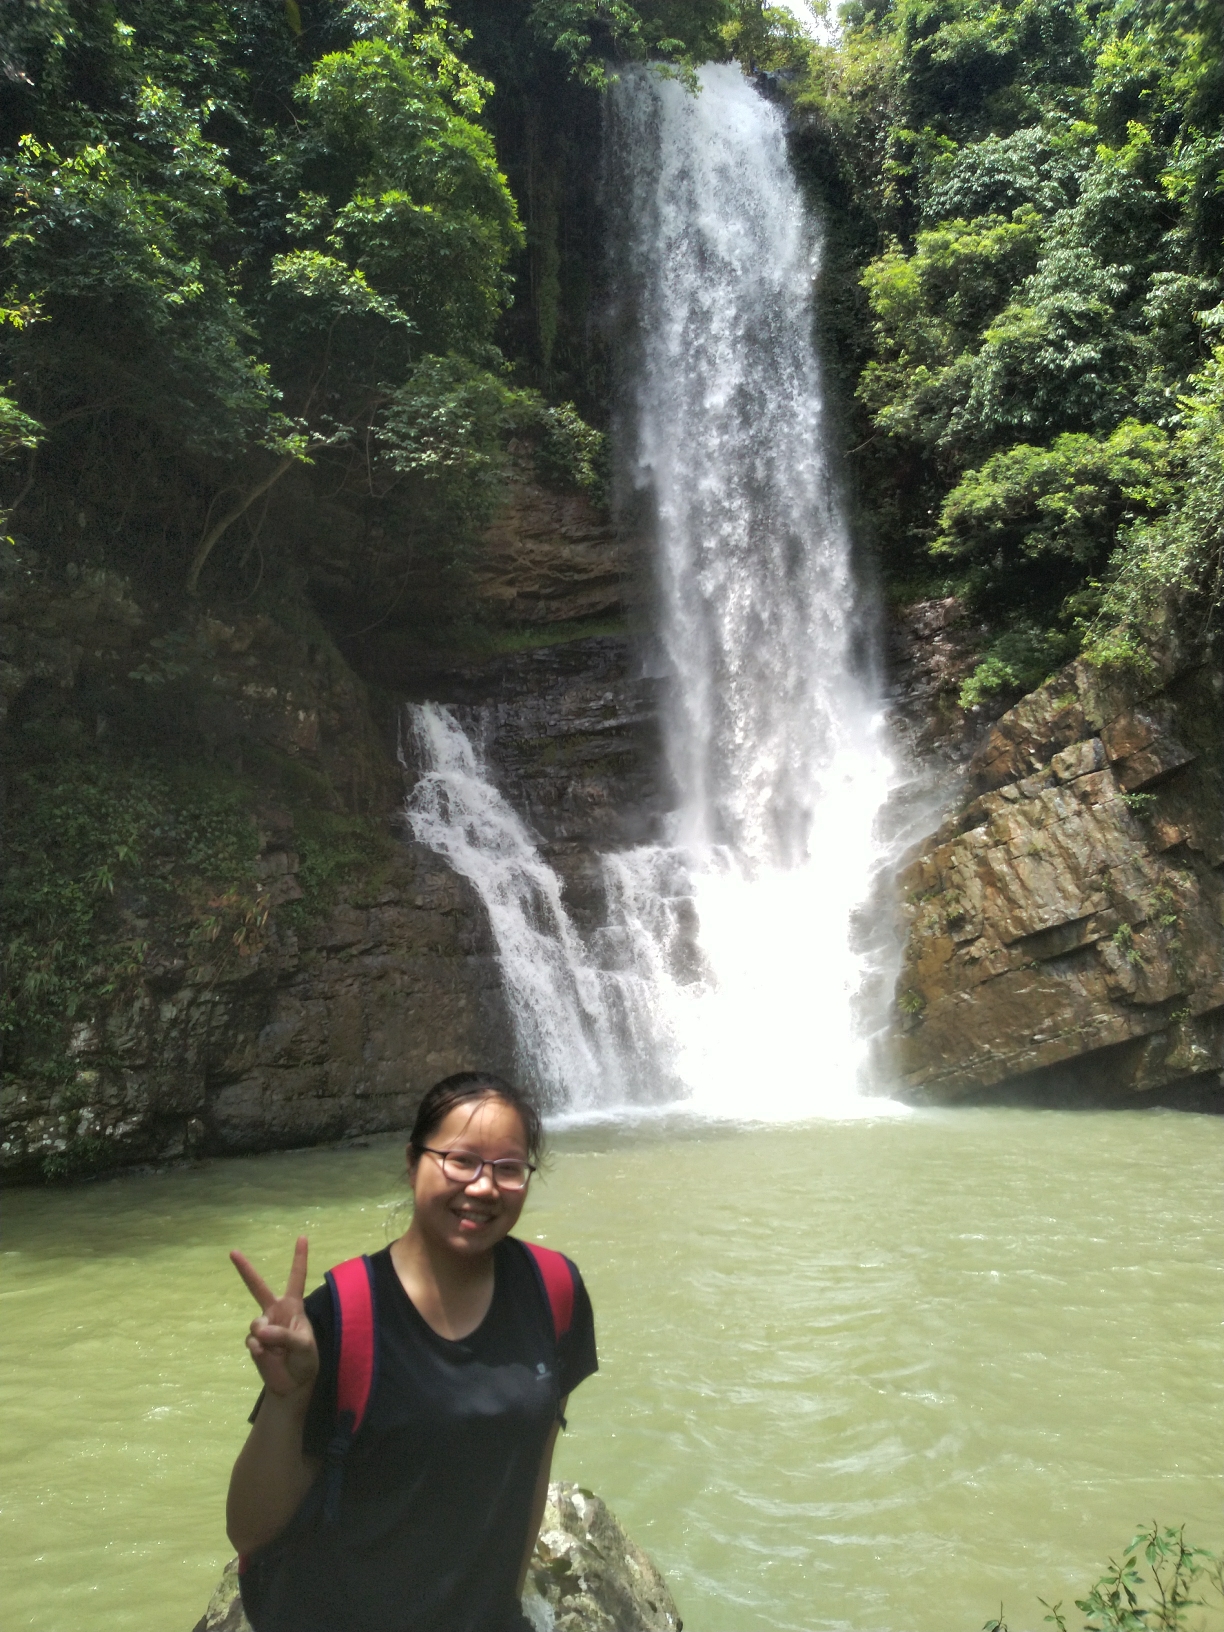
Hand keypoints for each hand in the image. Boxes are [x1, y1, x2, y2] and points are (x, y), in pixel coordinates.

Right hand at [230, 1236, 318, 1398]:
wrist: (293, 1383)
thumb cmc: (305, 1359)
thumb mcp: (304, 1346)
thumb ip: (284, 1335)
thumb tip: (259, 1331)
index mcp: (293, 1306)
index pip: (296, 1277)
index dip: (299, 1258)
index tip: (303, 1236)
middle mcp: (275, 1312)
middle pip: (257, 1287)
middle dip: (245, 1269)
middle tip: (233, 1251)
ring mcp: (262, 1327)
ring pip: (256, 1323)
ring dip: (266, 1336)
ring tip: (276, 1349)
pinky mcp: (254, 1343)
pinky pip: (252, 1341)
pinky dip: (258, 1349)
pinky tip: (266, 1356)